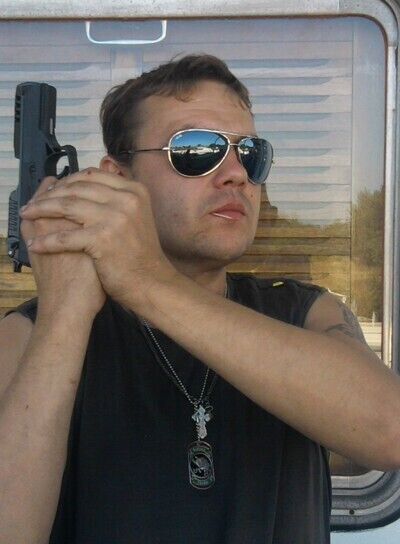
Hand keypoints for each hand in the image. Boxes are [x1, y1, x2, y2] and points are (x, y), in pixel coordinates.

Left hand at [20, 168, 176, 309]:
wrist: (151, 282)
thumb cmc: (139, 253)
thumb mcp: (135, 215)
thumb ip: (117, 196)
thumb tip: (99, 171)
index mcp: (134, 190)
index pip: (92, 176)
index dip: (67, 181)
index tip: (51, 190)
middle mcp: (127, 199)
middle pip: (77, 188)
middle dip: (49, 195)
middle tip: (33, 204)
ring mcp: (116, 217)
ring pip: (67, 206)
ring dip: (42, 211)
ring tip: (27, 216)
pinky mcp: (103, 238)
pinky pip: (66, 236)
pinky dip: (47, 241)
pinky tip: (36, 244)